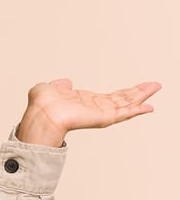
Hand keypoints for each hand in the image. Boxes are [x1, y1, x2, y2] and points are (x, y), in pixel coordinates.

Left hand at [17, 79, 160, 146]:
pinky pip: (125, 113)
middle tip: (154, 85)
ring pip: (127, 103)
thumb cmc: (42, 105)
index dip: (122, 93)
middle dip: (139, 92)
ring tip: (156, 87)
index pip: (109, 97)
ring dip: (142, 95)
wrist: (43, 113)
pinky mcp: (105, 117)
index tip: (134, 89)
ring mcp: (101, 113)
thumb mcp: (50, 88)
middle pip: (123, 99)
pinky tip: (150, 107)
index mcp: (84, 102)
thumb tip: (65, 82)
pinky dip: (138, 109)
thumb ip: (59, 85)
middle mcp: (95, 108)